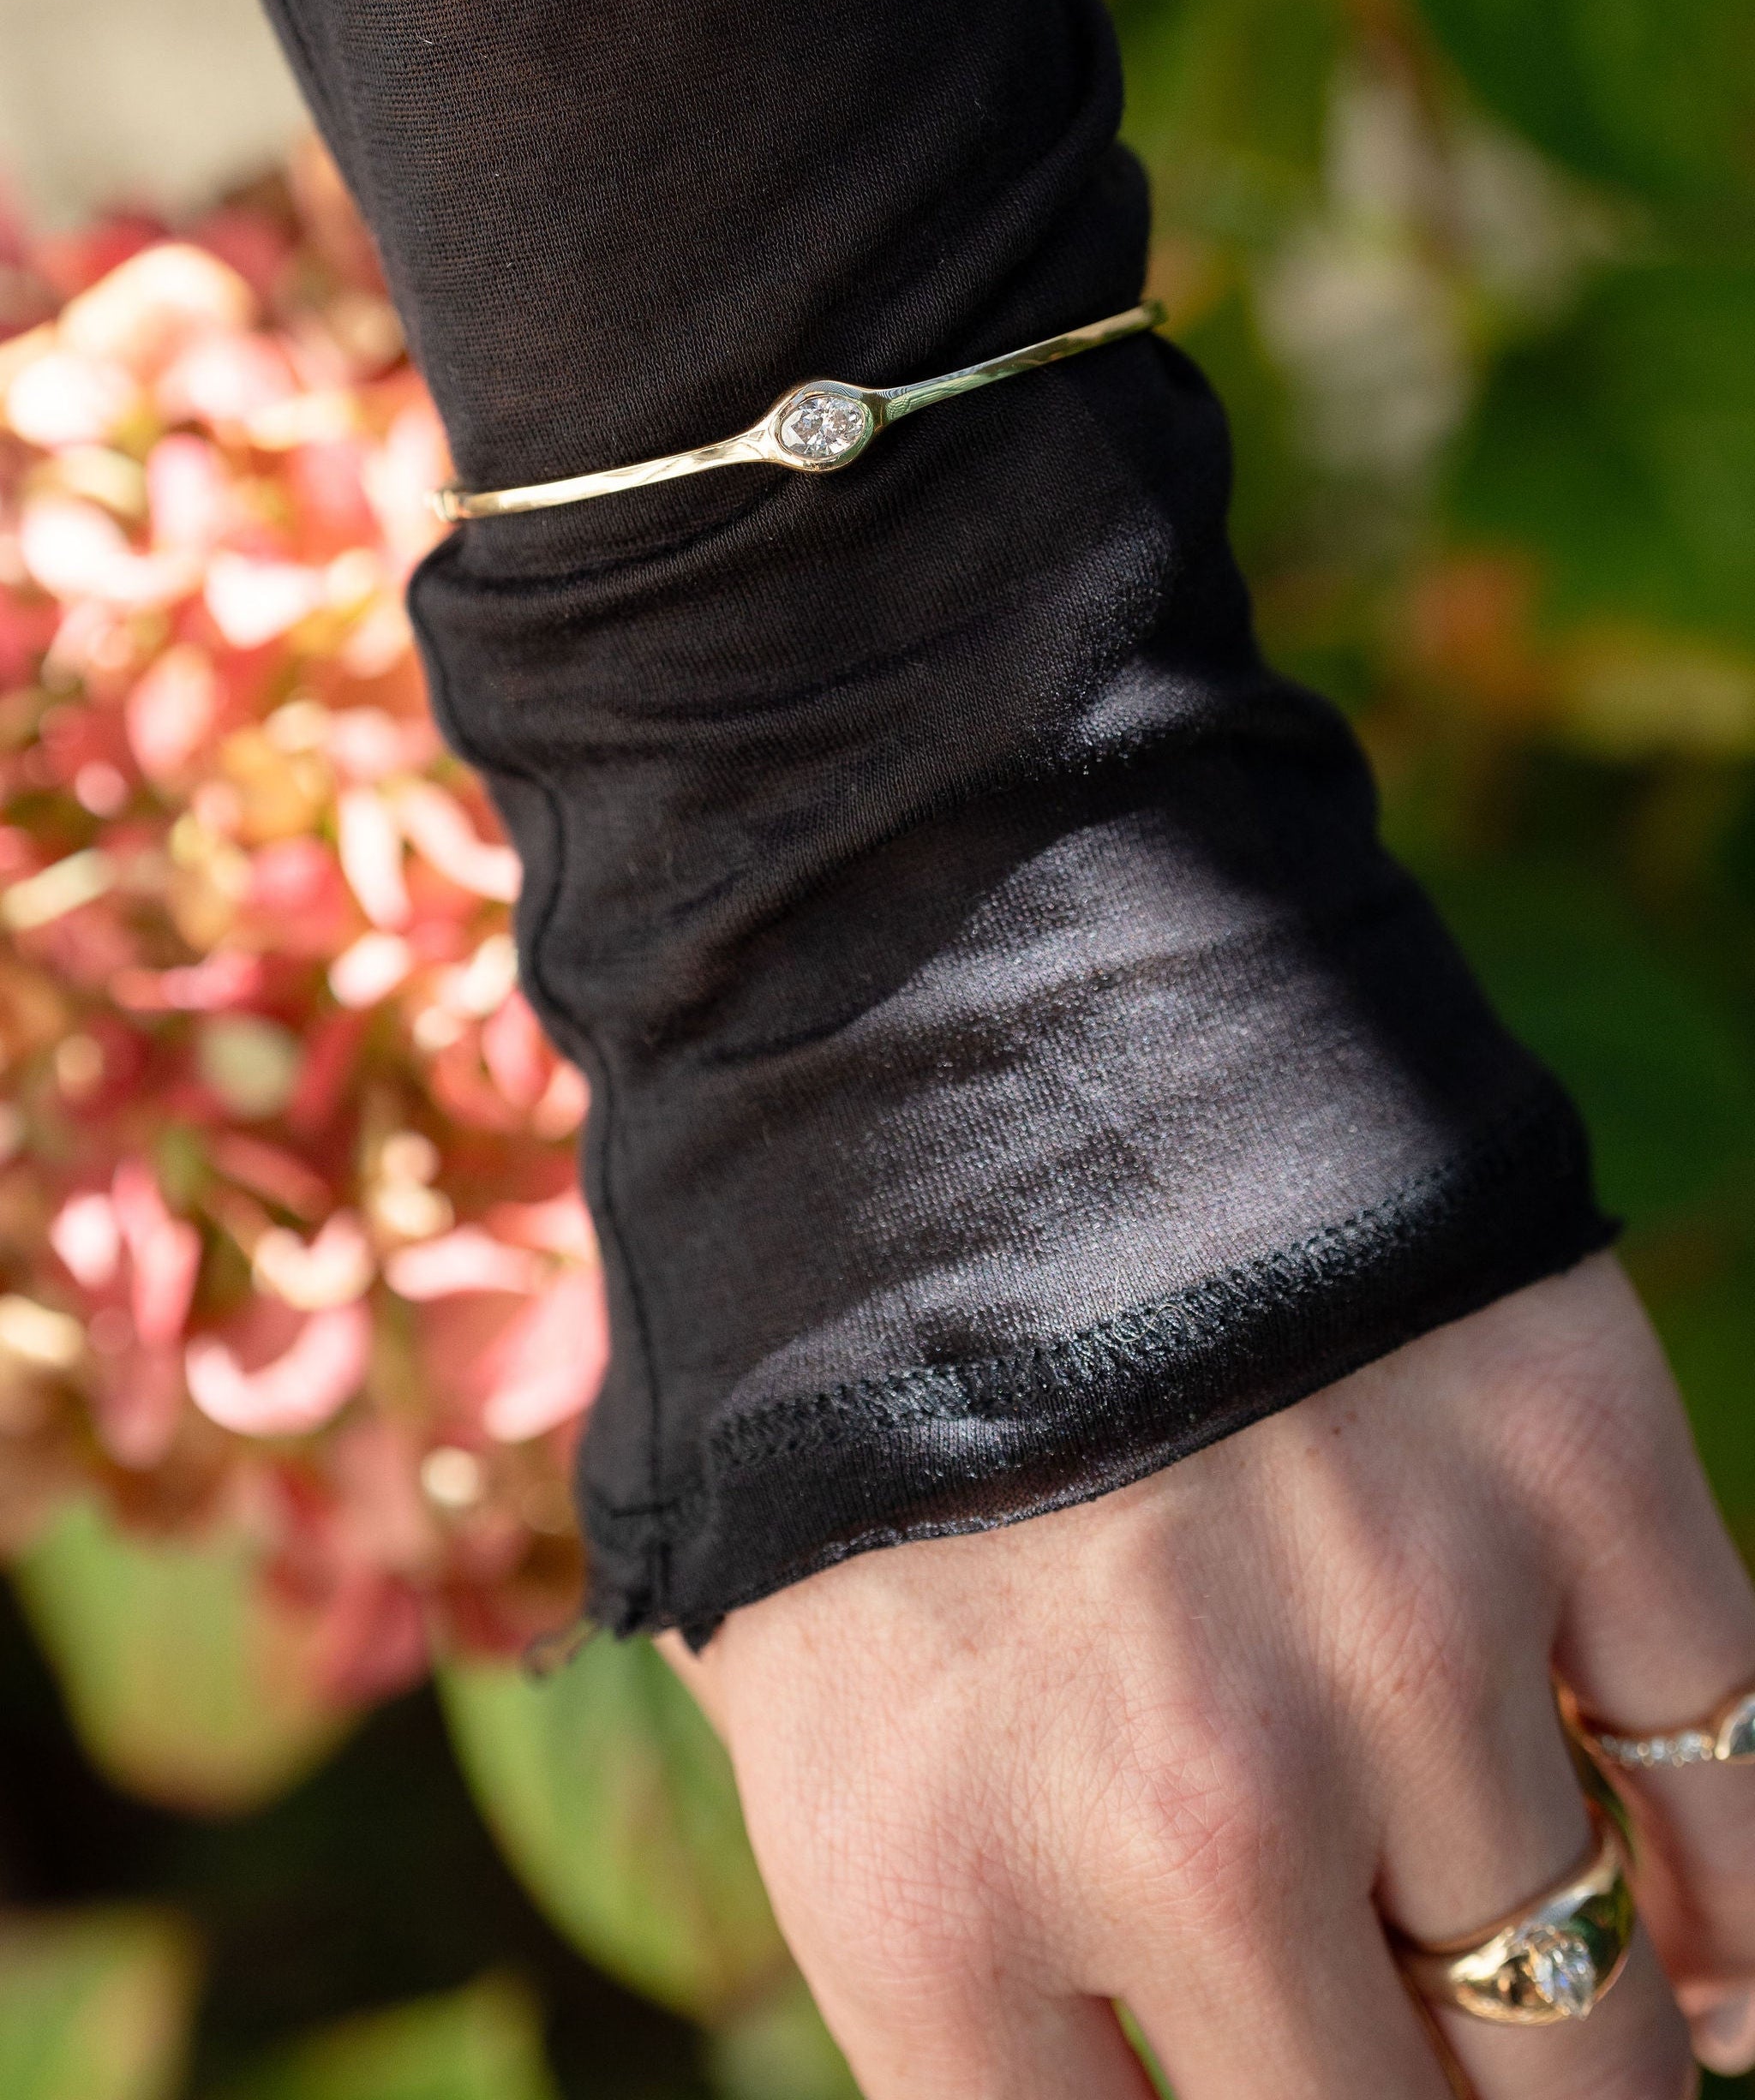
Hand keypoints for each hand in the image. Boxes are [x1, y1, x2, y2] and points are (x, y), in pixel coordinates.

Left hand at [662, 1255, 1754, 2096]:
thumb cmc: (836, 1354)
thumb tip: (1109, 2074)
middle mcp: (1183, 1807)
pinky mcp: (1568, 1465)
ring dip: (1576, 2061)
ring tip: (1541, 2045)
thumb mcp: (781, 1667)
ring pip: (1597, 2033)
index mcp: (927, 1882)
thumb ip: (933, 1922)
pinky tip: (1716, 1968)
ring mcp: (1404, 1635)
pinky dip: (1745, 1919)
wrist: (940, 992)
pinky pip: (1739, 1786)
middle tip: (1383, 2072)